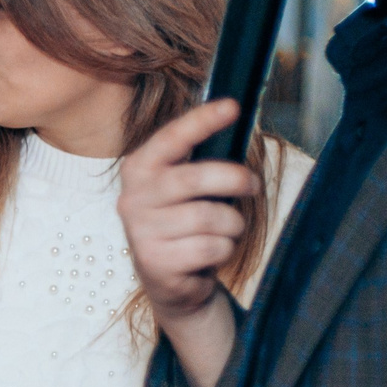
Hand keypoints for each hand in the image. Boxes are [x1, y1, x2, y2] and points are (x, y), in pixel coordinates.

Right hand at [119, 99, 258, 320]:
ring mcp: (141, 231)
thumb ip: (198, 162)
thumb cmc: (184, 224)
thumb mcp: (184, 188)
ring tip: (226, 230)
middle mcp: (133, 197)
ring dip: (232, 224)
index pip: (171, 138)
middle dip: (235, 179)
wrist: (168, 280)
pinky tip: (212, 253)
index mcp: (139, 169)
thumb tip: (233, 123)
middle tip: (252, 185)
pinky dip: (224, 250)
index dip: (202, 121)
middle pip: (196, 178)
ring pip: (211, 217)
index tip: (231, 106)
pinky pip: (211, 247)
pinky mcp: (156, 261)